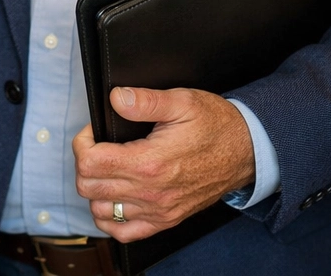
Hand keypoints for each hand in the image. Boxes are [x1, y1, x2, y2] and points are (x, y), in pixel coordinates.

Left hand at [72, 87, 253, 241]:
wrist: (248, 151)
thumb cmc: (217, 125)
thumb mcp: (182, 102)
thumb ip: (145, 101)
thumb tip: (116, 99)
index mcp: (150, 162)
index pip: (90, 163)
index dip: (82, 143)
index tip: (92, 132)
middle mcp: (151, 192)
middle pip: (88, 187)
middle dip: (85, 163)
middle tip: (98, 146)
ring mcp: (158, 211)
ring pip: (101, 211)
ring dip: (96, 189)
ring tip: (107, 169)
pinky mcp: (166, 220)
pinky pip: (123, 232)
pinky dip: (110, 218)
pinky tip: (115, 198)